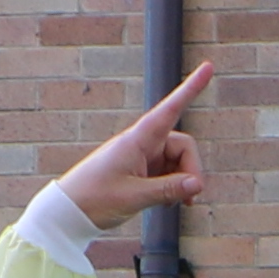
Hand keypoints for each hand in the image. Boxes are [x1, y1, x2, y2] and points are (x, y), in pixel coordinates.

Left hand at [53, 62, 215, 227]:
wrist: (69, 211)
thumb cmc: (95, 198)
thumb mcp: (135, 197)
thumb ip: (169, 189)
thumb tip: (198, 184)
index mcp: (137, 139)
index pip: (171, 108)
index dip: (191, 88)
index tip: (209, 66)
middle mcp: (142, 143)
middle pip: (183, 146)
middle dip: (191, 170)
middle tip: (190, 199)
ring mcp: (142, 157)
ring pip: (178, 162)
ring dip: (182, 182)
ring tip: (176, 205)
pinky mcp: (141, 171)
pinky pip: (168, 173)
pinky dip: (173, 187)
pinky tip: (169, 203)